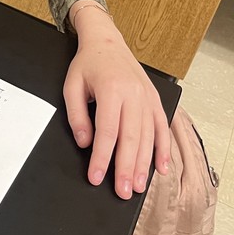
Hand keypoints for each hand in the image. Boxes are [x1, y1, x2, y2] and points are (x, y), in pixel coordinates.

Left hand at [62, 4, 170, 198]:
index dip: (101, 157)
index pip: (107, 132)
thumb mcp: (71, 86)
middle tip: (122, 192)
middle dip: (126, 168)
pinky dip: (163, 149)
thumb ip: (76, 115)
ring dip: (144, 164)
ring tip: (138, 187)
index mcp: (111, 90)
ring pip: (148, 137)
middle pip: (131, 138)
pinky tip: (161, 168)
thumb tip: (85, 142)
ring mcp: (147, 98)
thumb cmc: (88, 64)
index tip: (96, 177)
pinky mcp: (155, 101)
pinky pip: (161, 128)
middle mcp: (133, 95)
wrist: (107, 42)